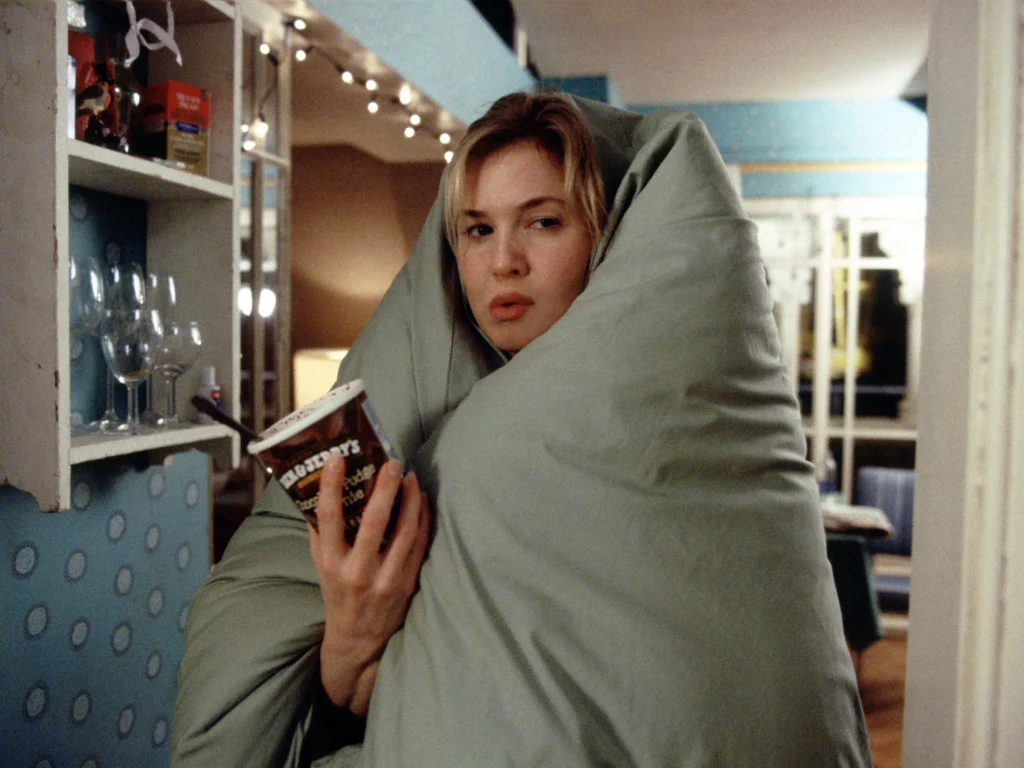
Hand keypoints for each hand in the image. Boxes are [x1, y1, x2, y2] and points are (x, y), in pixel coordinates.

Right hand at [308, 457, 430, 715]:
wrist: (358, 642)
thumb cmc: (337, 595)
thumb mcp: (320, 567)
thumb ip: (319, 532)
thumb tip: (317, 490)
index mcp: (330, 564)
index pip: (328, 518)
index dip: (331, 486)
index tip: (336, 458)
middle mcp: (357, 572)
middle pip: (375, 521)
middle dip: (385, 488)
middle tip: (392, 462)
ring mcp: (386, 580)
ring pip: (405, 532)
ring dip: (410, 500)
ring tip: (410, 477)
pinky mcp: (407, 584)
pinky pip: (419, 545)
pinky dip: (423, 519)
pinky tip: (422, 501)